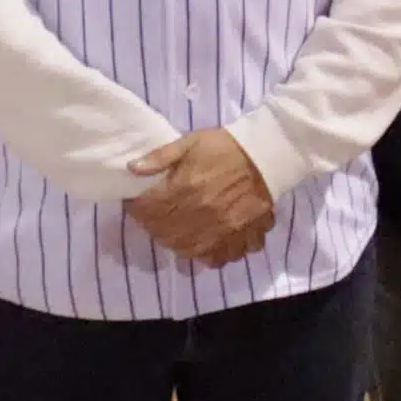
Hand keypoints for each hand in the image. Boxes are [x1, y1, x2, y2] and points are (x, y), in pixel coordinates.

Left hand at [126, 128, 275, 266]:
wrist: (268, 153)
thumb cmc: (226, 147)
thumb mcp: (190, 142)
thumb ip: (160, 157)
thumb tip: (132, 168)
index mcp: (186, 189)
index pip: (149, 211)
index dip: (137, 209)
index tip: (136, 203)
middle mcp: (203, 214)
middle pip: (167, 236)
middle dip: (156, 229)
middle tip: (158, 219)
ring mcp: (226, 229)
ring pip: (193, 252)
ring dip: (182, 245)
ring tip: (182, 233)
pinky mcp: (245, 235)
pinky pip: (225, 257)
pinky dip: (214, 255)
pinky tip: (212, 241)